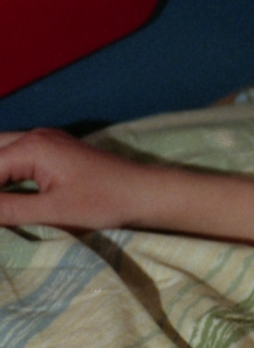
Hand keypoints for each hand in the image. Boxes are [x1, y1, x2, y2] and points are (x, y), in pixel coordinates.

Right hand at [0, 128, 147, 230]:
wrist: (145, 193)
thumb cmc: (104, 203)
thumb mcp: (52, 211)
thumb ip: (8, 209)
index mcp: (32, 147)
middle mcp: (36, 136)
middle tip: (1, 210)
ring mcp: (48, 141)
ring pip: (3, 150)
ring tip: (4, 206)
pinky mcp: (57, 151)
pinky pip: (18, 154)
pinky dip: (6, 171)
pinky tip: (7, 192)